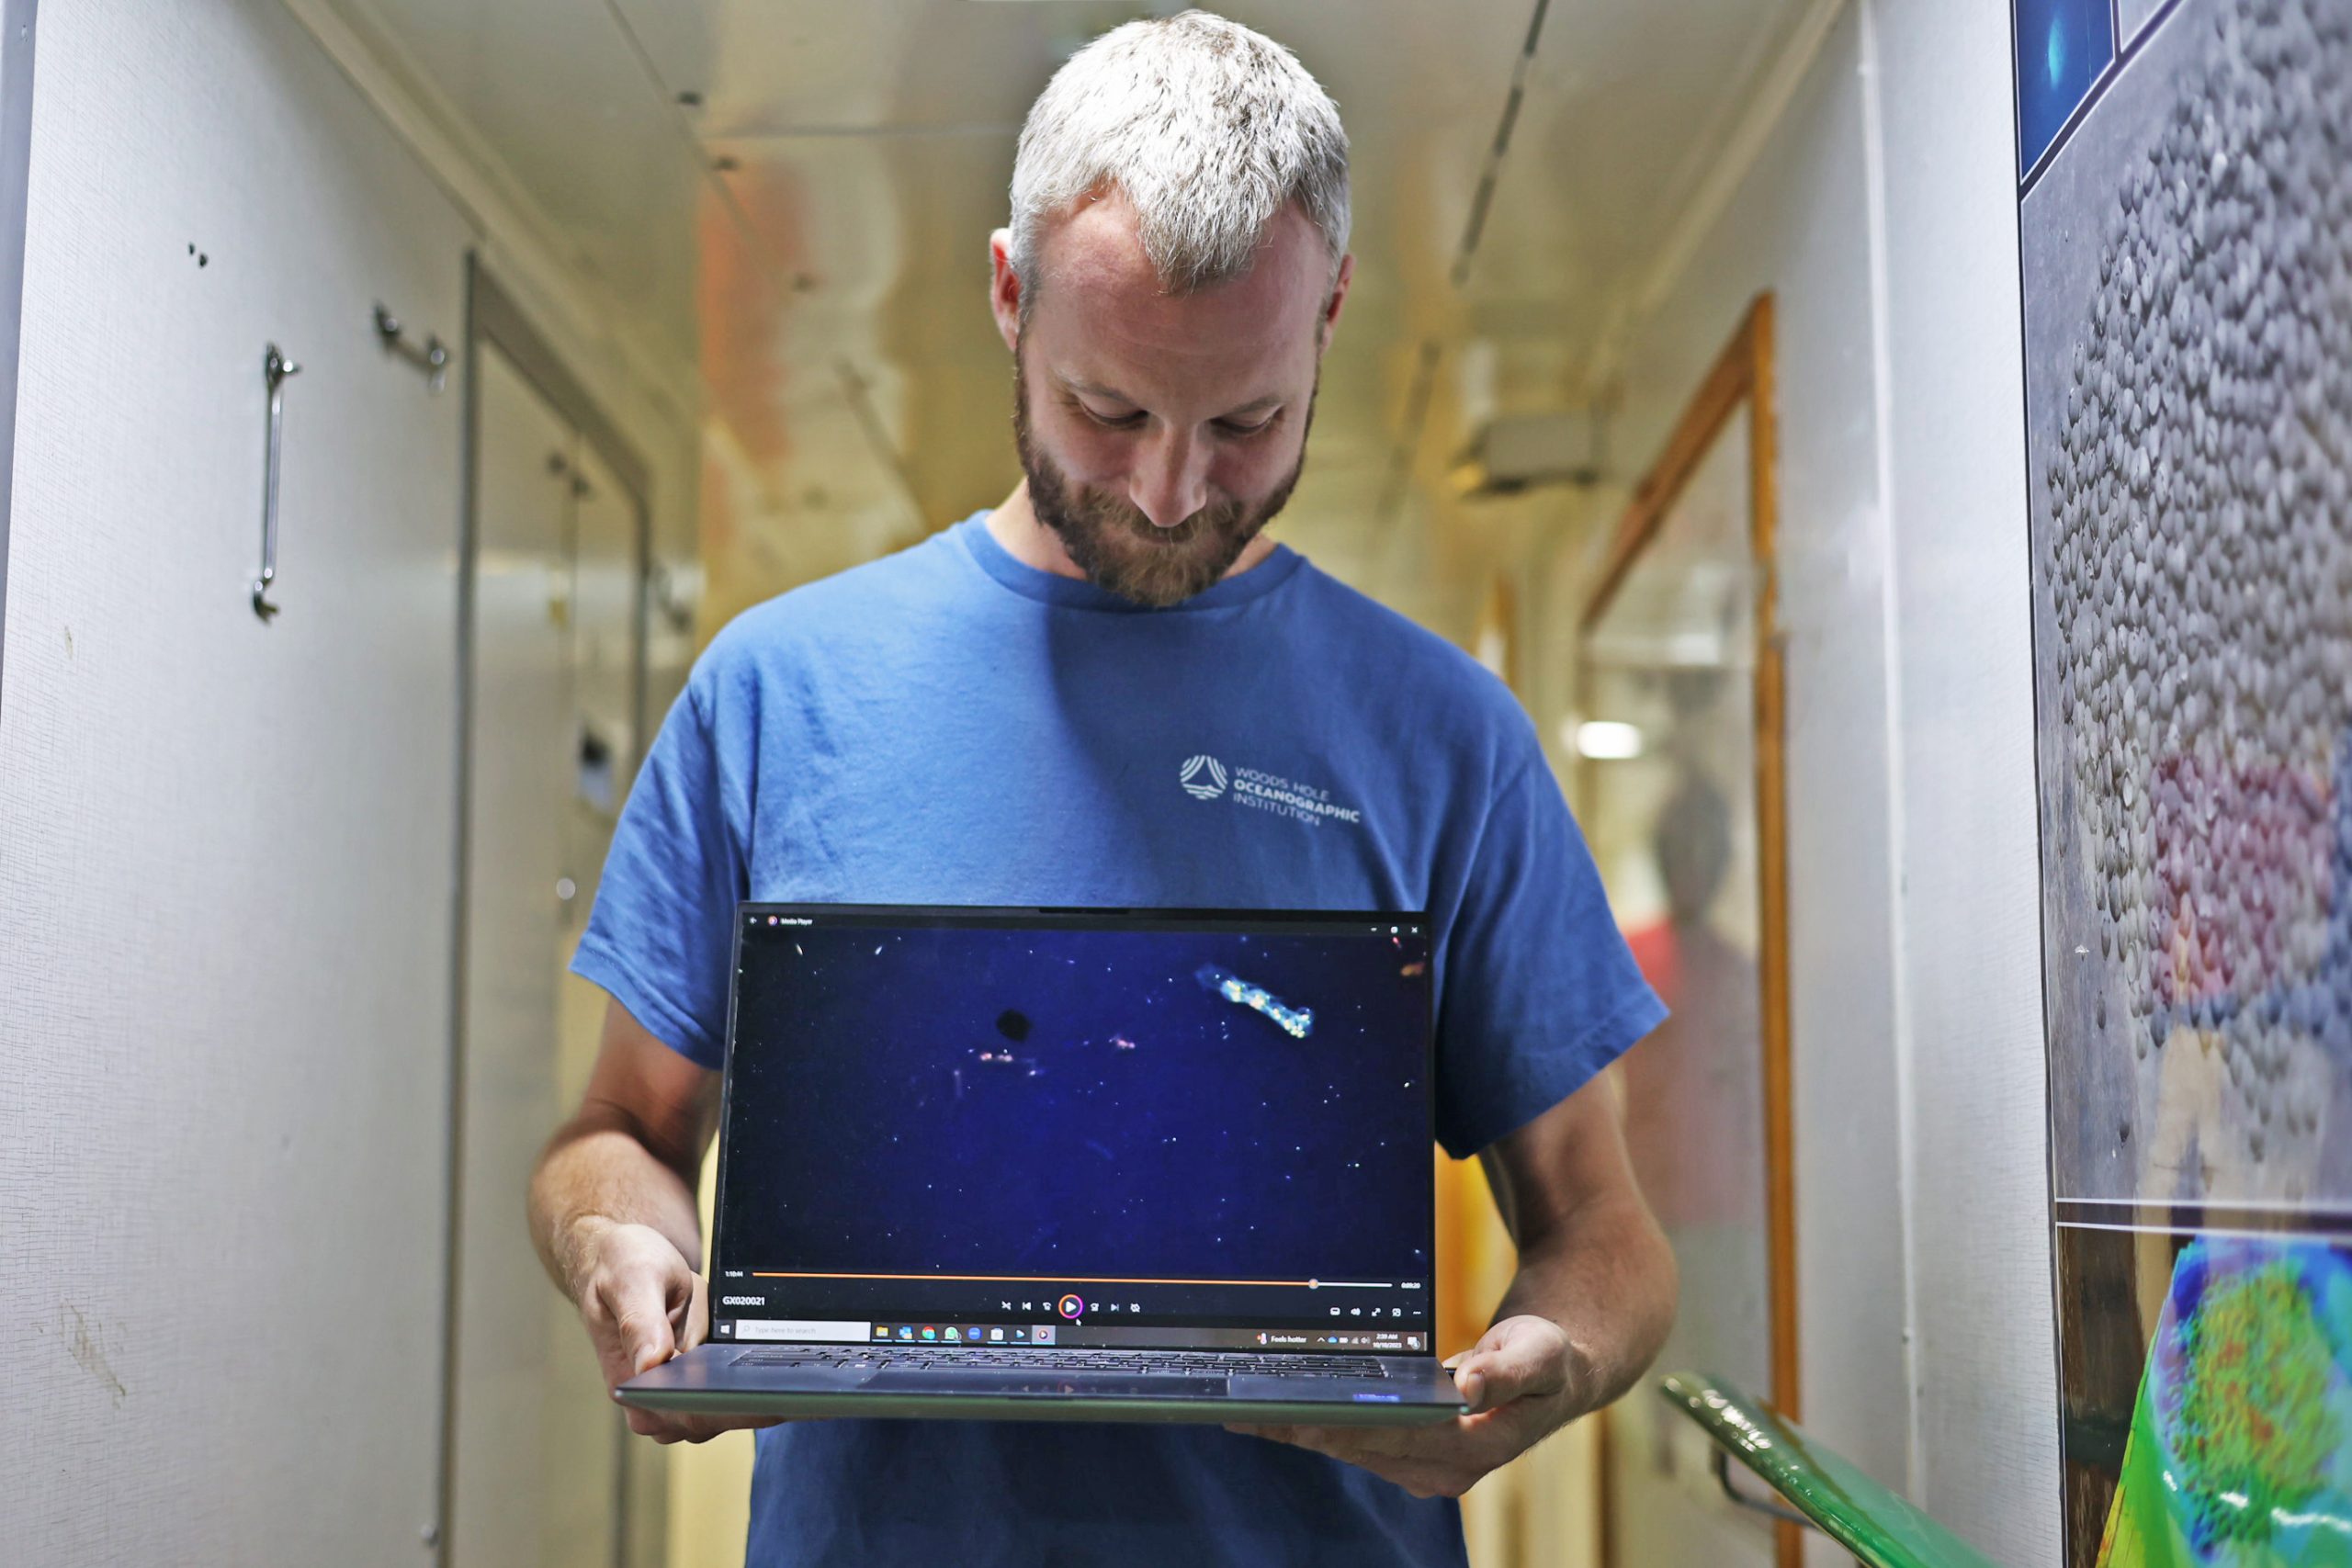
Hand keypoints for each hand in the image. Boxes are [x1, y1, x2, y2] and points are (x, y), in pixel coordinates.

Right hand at [569, 1217, 783, 1443]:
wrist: (621, 1260)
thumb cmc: (621, 1267)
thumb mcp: (632, 1282)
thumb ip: (641, 1323)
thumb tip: (651, 1364)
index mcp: (632, 1387)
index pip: (691, 1413)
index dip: (736, 1408)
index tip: (778, 1396)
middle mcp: (652, 1404)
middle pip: (716, 1417)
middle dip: (756, 1397)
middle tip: (803, 1380)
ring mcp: (674, 1400)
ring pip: (728, 1408)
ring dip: (757, 1386)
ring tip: (793, 1366)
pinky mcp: (693, 1386)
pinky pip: (730, 1392)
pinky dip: (753, 1378)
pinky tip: (777, 1360)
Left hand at [1225, 1315, 1585, 1498]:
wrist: (1554, 1373)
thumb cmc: (1548, 1358)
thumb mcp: (1539, 1355)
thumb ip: (1504, 1370)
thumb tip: (1466, 1385)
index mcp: (1471, 1451)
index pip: (1391, 1437)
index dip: (1340, 1423)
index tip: (1294, 1410)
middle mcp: (1440, 1470)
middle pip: (1358, 1446)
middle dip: (1301, 1427)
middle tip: (1243, 1406)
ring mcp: (1421, 1466)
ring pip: (1348, 1447)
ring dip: (1298, 1428)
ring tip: (1244, 1407)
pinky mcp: (1406, 1453)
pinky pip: (1353, 1438)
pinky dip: (1315, 1423)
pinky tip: (1276, 1410)